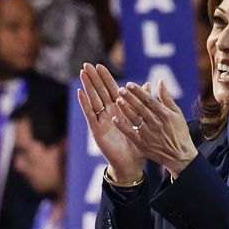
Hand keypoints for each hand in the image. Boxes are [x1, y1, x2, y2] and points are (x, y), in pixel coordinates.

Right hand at [77, 63, 143, 183]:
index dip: (105, 77)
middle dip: (93, 78)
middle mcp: (108, 113)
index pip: (110, 89)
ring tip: (82, 74)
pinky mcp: (97, 130)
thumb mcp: (142, 121)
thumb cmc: (137, 144)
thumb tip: (148, 83)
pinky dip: (85, 104)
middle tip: (86, 64)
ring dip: (88, 87)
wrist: (132, 164)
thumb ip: (143, 102)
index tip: (99, 65)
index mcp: (119, 110)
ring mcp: (101, 121)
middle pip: (99, 92)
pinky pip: (90, 115)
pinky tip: (80, 93)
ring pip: (93, 100)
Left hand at [106, 82, 197, 177]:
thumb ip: (167, 98)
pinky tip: (114, 120)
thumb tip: (159, 81)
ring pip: (135, 120)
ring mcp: (149, 135)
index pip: (149, 100)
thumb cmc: (179, 132)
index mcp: (165, 115)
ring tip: (117, 100)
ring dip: (125, 110)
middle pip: (141, 108)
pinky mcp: (143, 145)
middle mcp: (156, 124)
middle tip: (120, 89)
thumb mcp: (177, 114)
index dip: (139, 92)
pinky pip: (131, 134)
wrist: (180, 156)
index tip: (129, 84)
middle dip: (130, 98)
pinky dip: (122, 127)